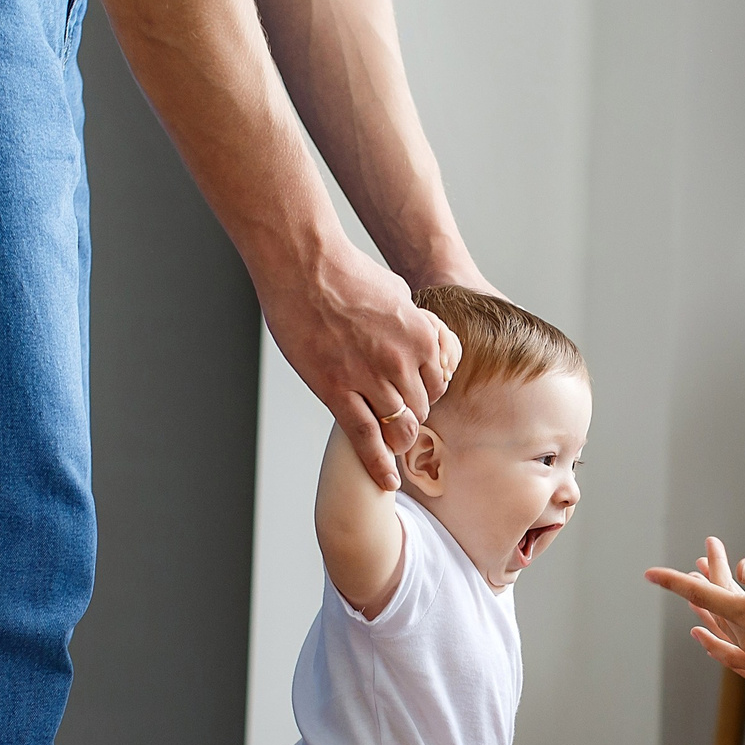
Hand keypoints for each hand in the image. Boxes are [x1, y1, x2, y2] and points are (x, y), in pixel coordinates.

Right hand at [261, 247, 460, 490]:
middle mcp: (403, 360)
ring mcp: (370, 378)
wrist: (303, 264)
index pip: (440, 383)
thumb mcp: (397, 291)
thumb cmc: (345, 270)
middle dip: (412, 415)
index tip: (414, 397)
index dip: (427, 392)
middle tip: (397, 418)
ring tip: (391, 444)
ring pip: (398, 428)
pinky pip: (365, 439)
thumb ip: (413, 320)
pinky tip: (387, 480)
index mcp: (422, 334)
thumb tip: (418, 335)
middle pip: (421, 408)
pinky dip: (378, 464)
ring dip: (397, 439)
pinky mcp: (337, 390)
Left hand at [644, 537, 744, 693]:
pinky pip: (739, 660)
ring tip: (701, 588)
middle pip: (718, 609)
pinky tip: (714, 637)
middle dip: (708, 578)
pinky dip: (722, 644)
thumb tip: (740, 568)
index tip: (649, 573)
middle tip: (707, 550)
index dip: (675, 582)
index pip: (705, 596)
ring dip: (711, 611)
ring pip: (726, 634)